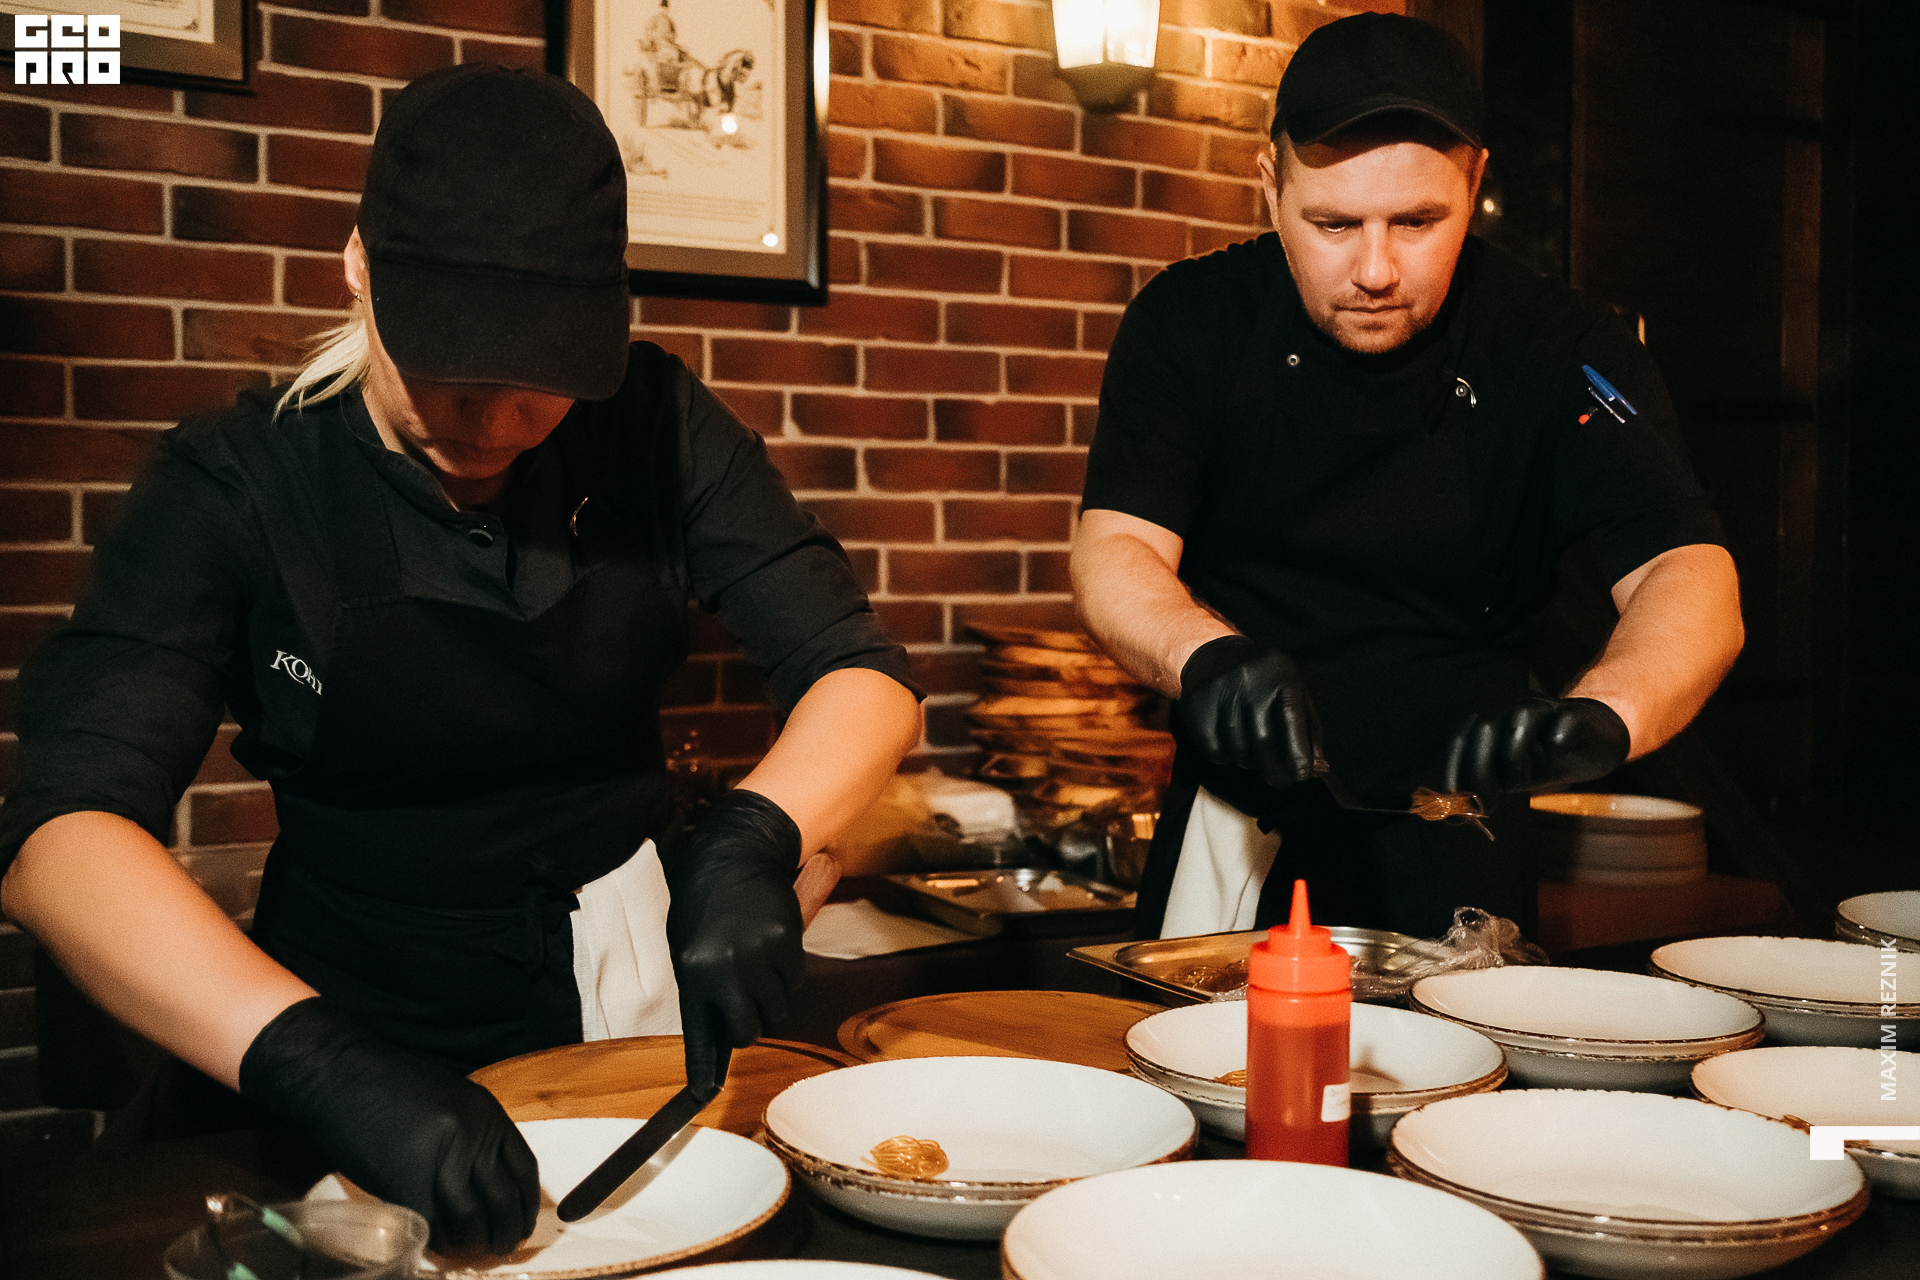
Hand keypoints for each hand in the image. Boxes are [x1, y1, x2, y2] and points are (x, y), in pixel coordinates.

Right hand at [239, 998, 537, 1253]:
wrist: (339, 1073)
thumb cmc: (391, 1085)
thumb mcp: (452, 1097)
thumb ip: (474, 1133)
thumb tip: (489, 1180)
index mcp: (487, 1112)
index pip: (524, 1169)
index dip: (526, 1206)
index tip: (522, 1226)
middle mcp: (473, 1133)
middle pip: (503, 1198)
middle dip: (505, 1232)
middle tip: (499, 1250)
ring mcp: (441, 1155)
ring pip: (469, 1217)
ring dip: (470, 1242)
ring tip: (467, 1253)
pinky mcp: (405, 1178)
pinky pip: (430, 1222)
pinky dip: (435, 1240)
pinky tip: (433, 1244)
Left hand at [662, 787, 804, 1101]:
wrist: (738, 852)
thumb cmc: (704, 900)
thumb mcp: (687, 946)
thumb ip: (701, 988)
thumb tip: (717, 1029)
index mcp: (695, 970)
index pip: (702, 1033)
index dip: (704, 1070)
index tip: (701, 1095)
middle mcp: (728, 968)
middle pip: (747, 1030)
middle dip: (746, 1022)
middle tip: (740, 997)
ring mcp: (762, 956)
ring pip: (776, 1008)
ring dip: (768, 997)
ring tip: (753, 962)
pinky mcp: (790, 943)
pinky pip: (793, 981)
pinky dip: (785, 973)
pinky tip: (770, 947)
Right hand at [1178, 635, 1326, 789]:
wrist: (1217, 659)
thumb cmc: (1267, 684)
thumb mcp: (1296, 694)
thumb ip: (1309, 730)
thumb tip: (1315, 768)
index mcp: (1281, 674)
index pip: (1291, 720)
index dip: (1297, 754)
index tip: (1301, 776)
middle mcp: (1250, 678)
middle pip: (1262, 740)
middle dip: (1274, 769)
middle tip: (1280, 781)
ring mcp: (1220, 688)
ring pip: (1236, 748)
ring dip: (1248, 761)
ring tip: (1253, 751)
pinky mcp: (1196, 702)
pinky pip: (1212, 748)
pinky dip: (1224, 757)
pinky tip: (1231, 744)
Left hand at [1440, 696, 1630, 793]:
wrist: (1591, 744)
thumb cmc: (1539, 763)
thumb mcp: (1505, 779)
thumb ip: (1478, 792)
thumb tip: (1452, 819)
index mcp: (1487, 720)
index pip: (1458, 738)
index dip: (1451, 767)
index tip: (1452, 799)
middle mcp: (1510, 707)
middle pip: (1484, 728)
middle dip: (1479, 770)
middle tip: (1487, 803)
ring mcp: (1543, 706)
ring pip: (1519, 720)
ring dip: (1515, 758)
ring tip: (1523, 782)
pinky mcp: (1574, 714)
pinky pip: (1563, 723)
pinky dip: (1558, 743)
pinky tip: (1558, 755)